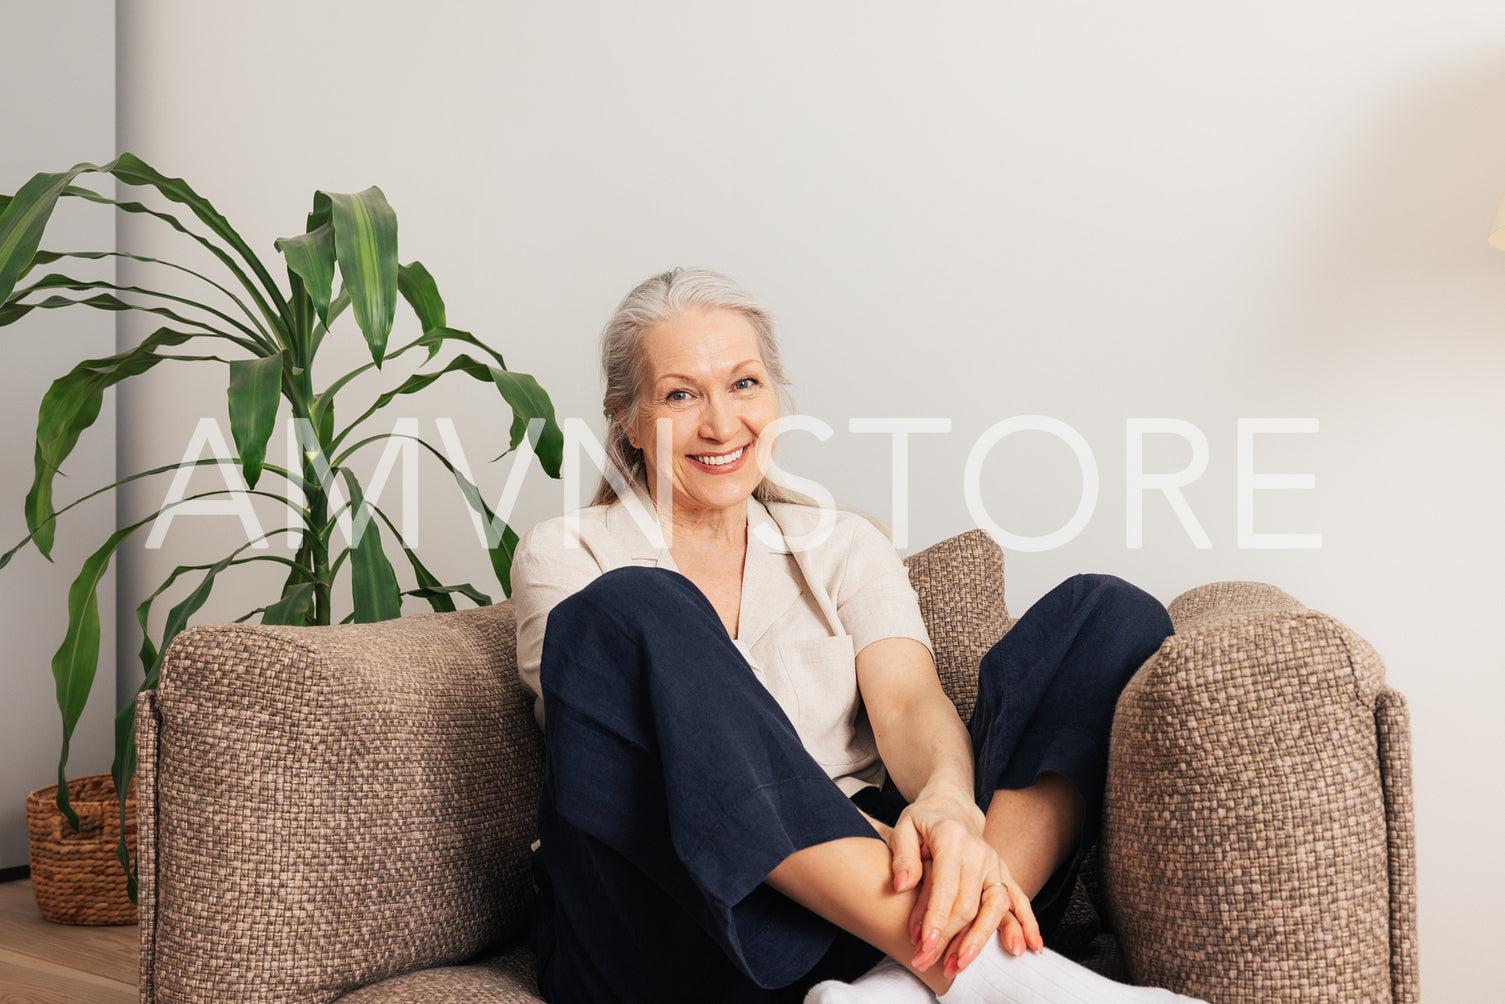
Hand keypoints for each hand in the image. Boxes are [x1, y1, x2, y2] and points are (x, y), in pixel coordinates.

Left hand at [888, 790, 1041, 975]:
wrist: (951, 806)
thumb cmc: (923, 820)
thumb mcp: (904, 828)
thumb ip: (903, 856)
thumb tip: (904, 886)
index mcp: (952, 838)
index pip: (946, 885)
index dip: (936, 918)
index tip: (924, 944)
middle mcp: (979, 851)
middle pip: (969, 903)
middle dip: (950, 937)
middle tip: (927, 961)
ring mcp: (995, 863)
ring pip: (996, 907)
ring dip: (981, 939)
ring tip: (964, 964)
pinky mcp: (1003, 873)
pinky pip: (1019, 899)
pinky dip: (1027, 924)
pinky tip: (1033, 947)